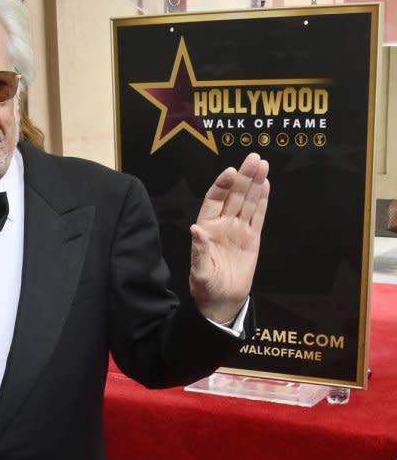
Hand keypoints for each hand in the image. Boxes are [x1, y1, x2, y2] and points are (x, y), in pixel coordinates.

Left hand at [189, 152, 269, 322]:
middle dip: (243, 177)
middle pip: (235, 196)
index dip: (222, 186)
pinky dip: (262, 201)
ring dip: (255, 183)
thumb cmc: (206, 286)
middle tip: (253, 158)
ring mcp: (238, 230)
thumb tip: (195, 229)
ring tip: (261, 164)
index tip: (231, 172)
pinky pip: (258, 216)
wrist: (222, 301)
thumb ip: (199, 251)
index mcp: (207, 228)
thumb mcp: (200, 271)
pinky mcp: (252, 238)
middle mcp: (223, 224)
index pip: (214, 201)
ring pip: (248, 202)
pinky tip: (266, 185)